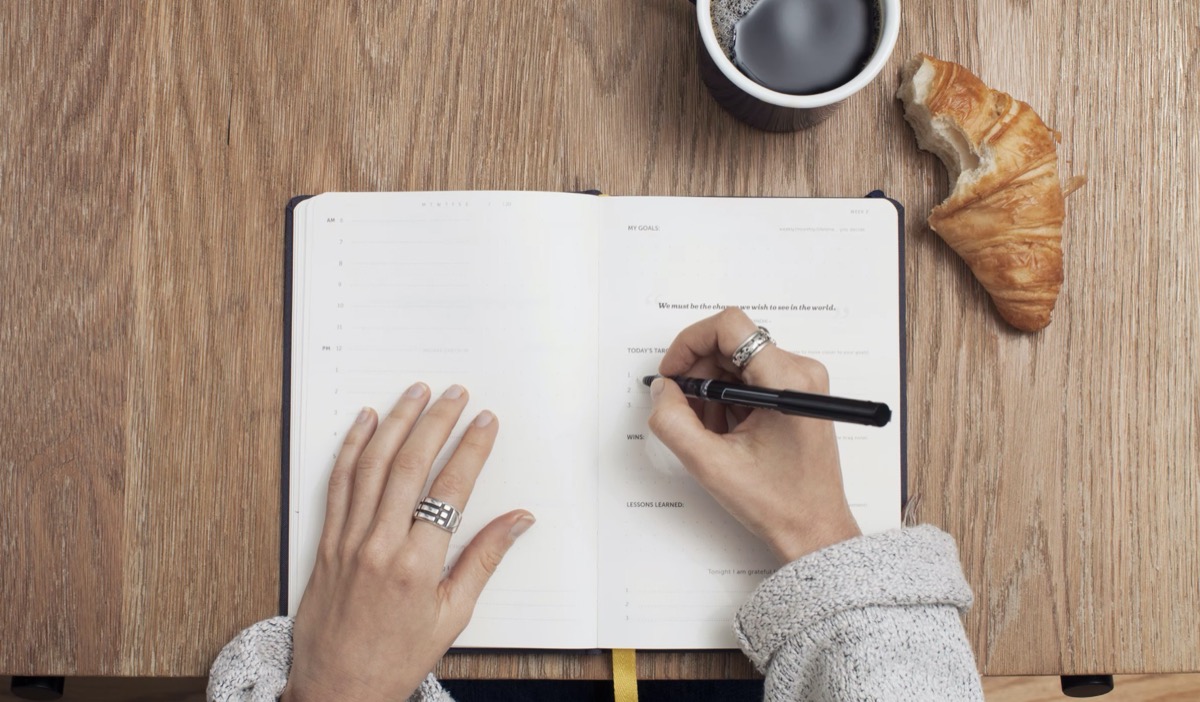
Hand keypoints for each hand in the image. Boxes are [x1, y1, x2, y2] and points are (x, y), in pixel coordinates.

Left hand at [282, 383, 534, 701]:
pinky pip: (338, 483)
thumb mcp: (453, 615)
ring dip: (395, 423)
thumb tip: (519, 520)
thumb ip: (484, 560)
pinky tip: (365, 422)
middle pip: (410, 466)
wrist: (337, 689)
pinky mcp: (325, 542)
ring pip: (372, 466)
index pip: (450, 490)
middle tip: (455, 394)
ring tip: (415, 393)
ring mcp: (348, 541)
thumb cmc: (397, 658)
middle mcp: (380, 546)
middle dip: (436, 423)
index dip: (471, 449)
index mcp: (418, 566)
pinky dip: (352, 448)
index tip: (485, 422)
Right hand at [648, 308, 860, 561]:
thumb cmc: (778, 503)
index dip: (690, 343)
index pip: (730, 327)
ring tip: (710, 432)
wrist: (814, 530)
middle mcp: (800, 371)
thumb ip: (674, 421)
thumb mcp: (710, 464)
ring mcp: (801, 382)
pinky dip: (729, 400)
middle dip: (699, 374)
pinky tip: (726, 434)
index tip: (673, 374)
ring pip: (738, 362)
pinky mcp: (797, 394)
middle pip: (731, 344)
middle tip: (684, 411)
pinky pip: (751, 378)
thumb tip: (662, 389)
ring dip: (713, 390)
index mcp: (786, 380)